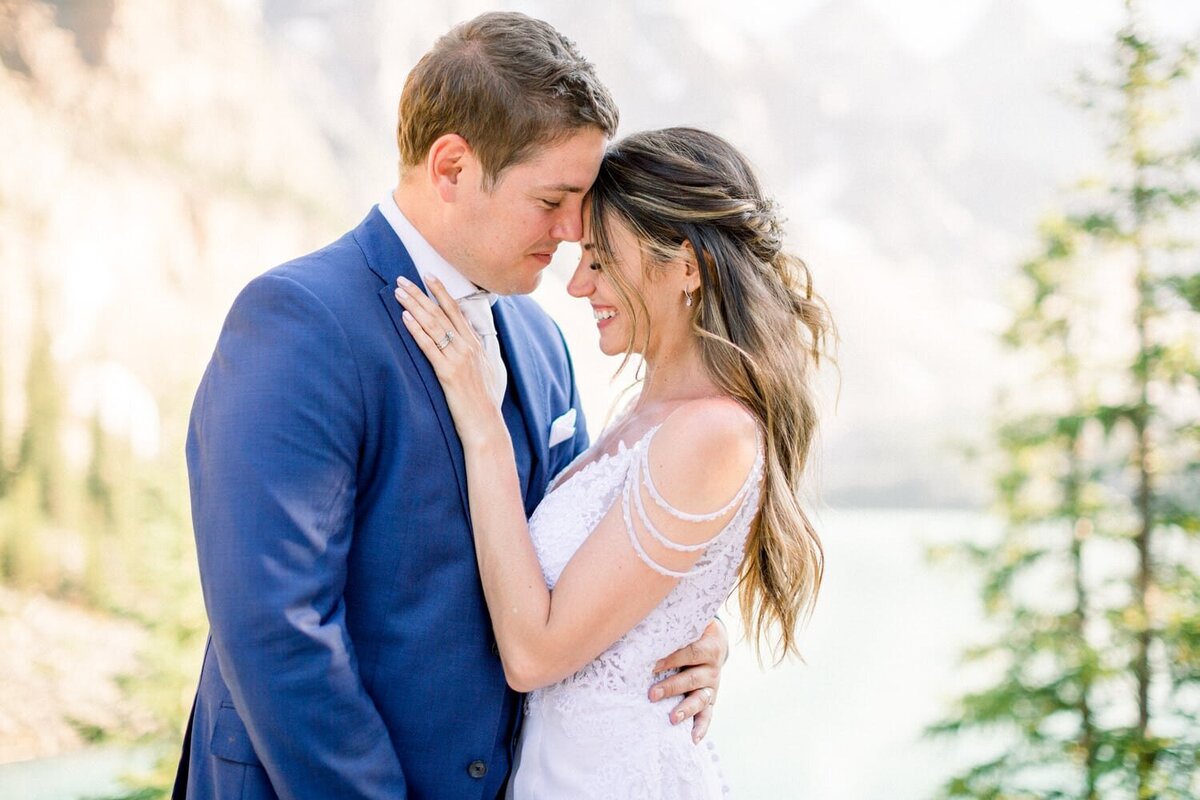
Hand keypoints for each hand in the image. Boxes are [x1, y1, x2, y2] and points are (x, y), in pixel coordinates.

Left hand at [394, 275, 503, 445]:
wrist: (486, 426)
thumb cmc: (486, 404)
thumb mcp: (489, 372)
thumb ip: (481, 354)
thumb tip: (476, 343)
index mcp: (476, 345)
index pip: (456, 311)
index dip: (442, 292)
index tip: (429, 276)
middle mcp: (468, 347)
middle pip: (441, 313)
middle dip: (421, 293)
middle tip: (402, 278)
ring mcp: (459, 359)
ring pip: (434, 325)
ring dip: (415, 306)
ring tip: (399, 292)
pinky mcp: (448, 373)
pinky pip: (429, 346)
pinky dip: (417, 330)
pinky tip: (405, 318)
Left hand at [648, 618, 727, 742]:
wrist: (717, 641)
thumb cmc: (693, 631)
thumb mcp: (692, 624)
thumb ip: (676, 624)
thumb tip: (646, 620)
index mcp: (708, 647)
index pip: (689, 653)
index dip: (671, 659)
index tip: (652, 665)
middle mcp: (712, 668)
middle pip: (692, 679)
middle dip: (671, 687)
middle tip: (652, 694)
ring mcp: (712, 686)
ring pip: (700, 699)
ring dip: (686, 709)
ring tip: (672, 718)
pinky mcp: (711, 699)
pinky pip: (708, 715)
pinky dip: (701, 728)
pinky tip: (692, 739)